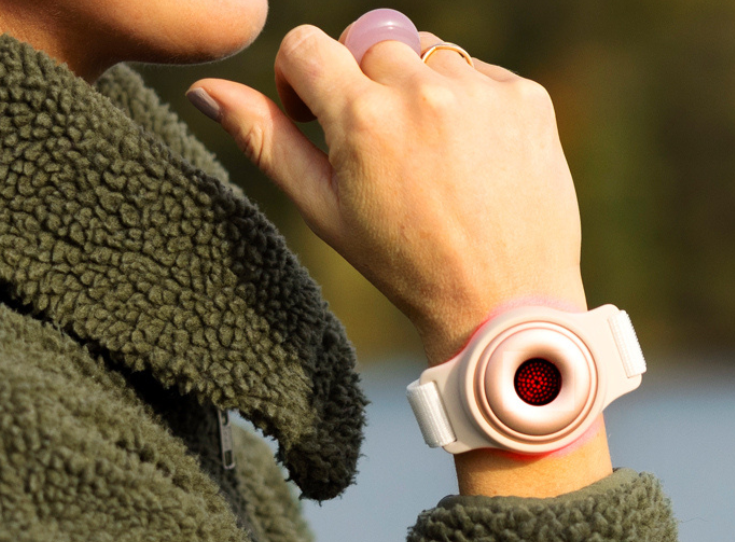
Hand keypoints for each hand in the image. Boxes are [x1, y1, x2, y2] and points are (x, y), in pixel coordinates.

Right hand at [188, 24, 586, 364]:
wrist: (504, 304)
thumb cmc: (406, 266)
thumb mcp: (326, 213)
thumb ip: (267, 143)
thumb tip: (207, 90)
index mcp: (362, 118)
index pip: (306, 45)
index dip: (304, 81)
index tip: (318, 118)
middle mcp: (423, 90)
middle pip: (370, 43)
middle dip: (367, 88)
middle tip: (386, 155)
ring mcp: (482, 91)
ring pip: (428, 52)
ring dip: (421, 91)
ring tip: (434, 161)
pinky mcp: (528, 98)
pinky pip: (482, 74)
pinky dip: (472, 105)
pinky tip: (476, 161)